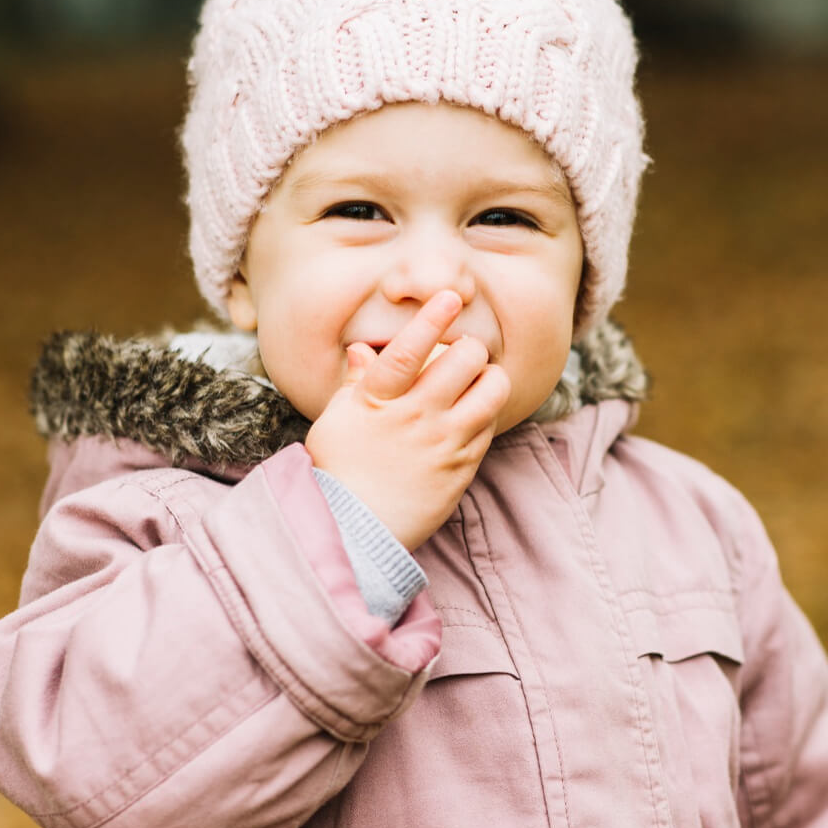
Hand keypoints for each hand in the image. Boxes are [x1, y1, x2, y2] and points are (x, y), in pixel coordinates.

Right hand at [304, 290, 512, 549]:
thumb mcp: (336, 421)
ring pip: (491, 391)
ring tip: (479, 379)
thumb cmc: (338, 471)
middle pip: (463, 361)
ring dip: (490, 376)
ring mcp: (443, 443)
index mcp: (378, 401)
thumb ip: (355, 383)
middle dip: (470, 347)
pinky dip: (487, 411)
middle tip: (464, 352)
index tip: (450, 296)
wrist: (354, 531)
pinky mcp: (463, 467)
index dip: (432, 318)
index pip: (408, 350)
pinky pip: (490, 426)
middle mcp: (415, 417)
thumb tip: (363, 350)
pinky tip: (475, 413)